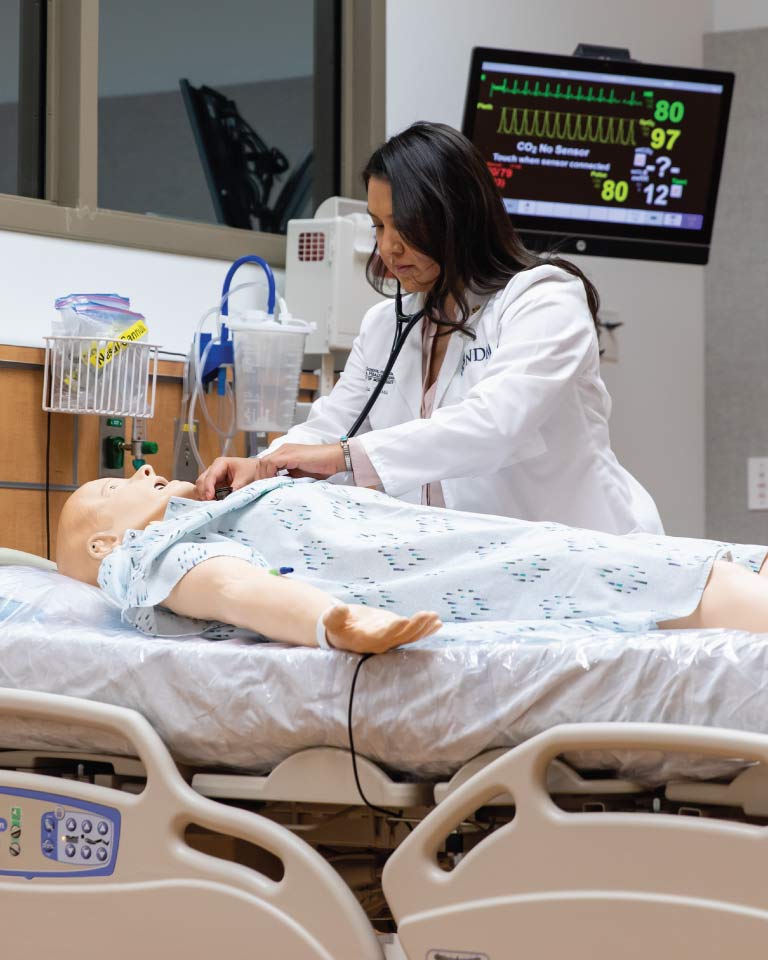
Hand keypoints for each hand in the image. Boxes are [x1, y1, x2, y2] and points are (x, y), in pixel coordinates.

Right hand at [195, 456, 270, 499]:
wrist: (260, 471)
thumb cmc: (253, 470)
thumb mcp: (244, 480)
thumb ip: (234, 489)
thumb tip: (225, 499)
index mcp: (220, 463)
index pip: (210, 476)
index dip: (208, 487)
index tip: (209, 497)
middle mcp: (215, 469)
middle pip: (201, 481)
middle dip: (204, 492)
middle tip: (210, 503)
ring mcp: (215, 478)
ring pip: (202, 487)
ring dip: (205, 496)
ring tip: (212, 504)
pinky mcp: (217, 486)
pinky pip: (208, 492)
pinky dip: (209, 498)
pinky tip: (213, 503)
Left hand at [258, 442, 345, 480]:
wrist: (334, 459)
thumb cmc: (322, 467)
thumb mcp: (300, 474)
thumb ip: (289, 477)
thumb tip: (277, 487)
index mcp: (285, 453)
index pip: (266, 464)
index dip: (263, 476)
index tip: (264, 488)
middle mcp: (283, 450)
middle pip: (262, 463)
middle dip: (261, 476)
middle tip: (263, 489)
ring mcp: (286, 451)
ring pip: (265, 463)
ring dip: (264, 476)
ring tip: (268, 488)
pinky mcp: (290, 455)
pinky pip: (272, 463)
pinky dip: (270, 473)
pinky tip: (274, 483)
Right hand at [322, 603, 441, 653]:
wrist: (344, 632)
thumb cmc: (337, 626)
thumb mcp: (331, 621)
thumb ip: (334, 616)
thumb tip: (339, 608)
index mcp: (367, 640)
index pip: (382, 636)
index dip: (393, 629)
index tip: (403, 620)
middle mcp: (382, 643)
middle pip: (401, 636)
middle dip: (415, 626)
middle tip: (426, 615)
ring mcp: (392, 638)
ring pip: (411, 636)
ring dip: (424, 627)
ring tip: (435, 616)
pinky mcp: (398, 632)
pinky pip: (414, 633)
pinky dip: (426, 629)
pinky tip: (438, 623)